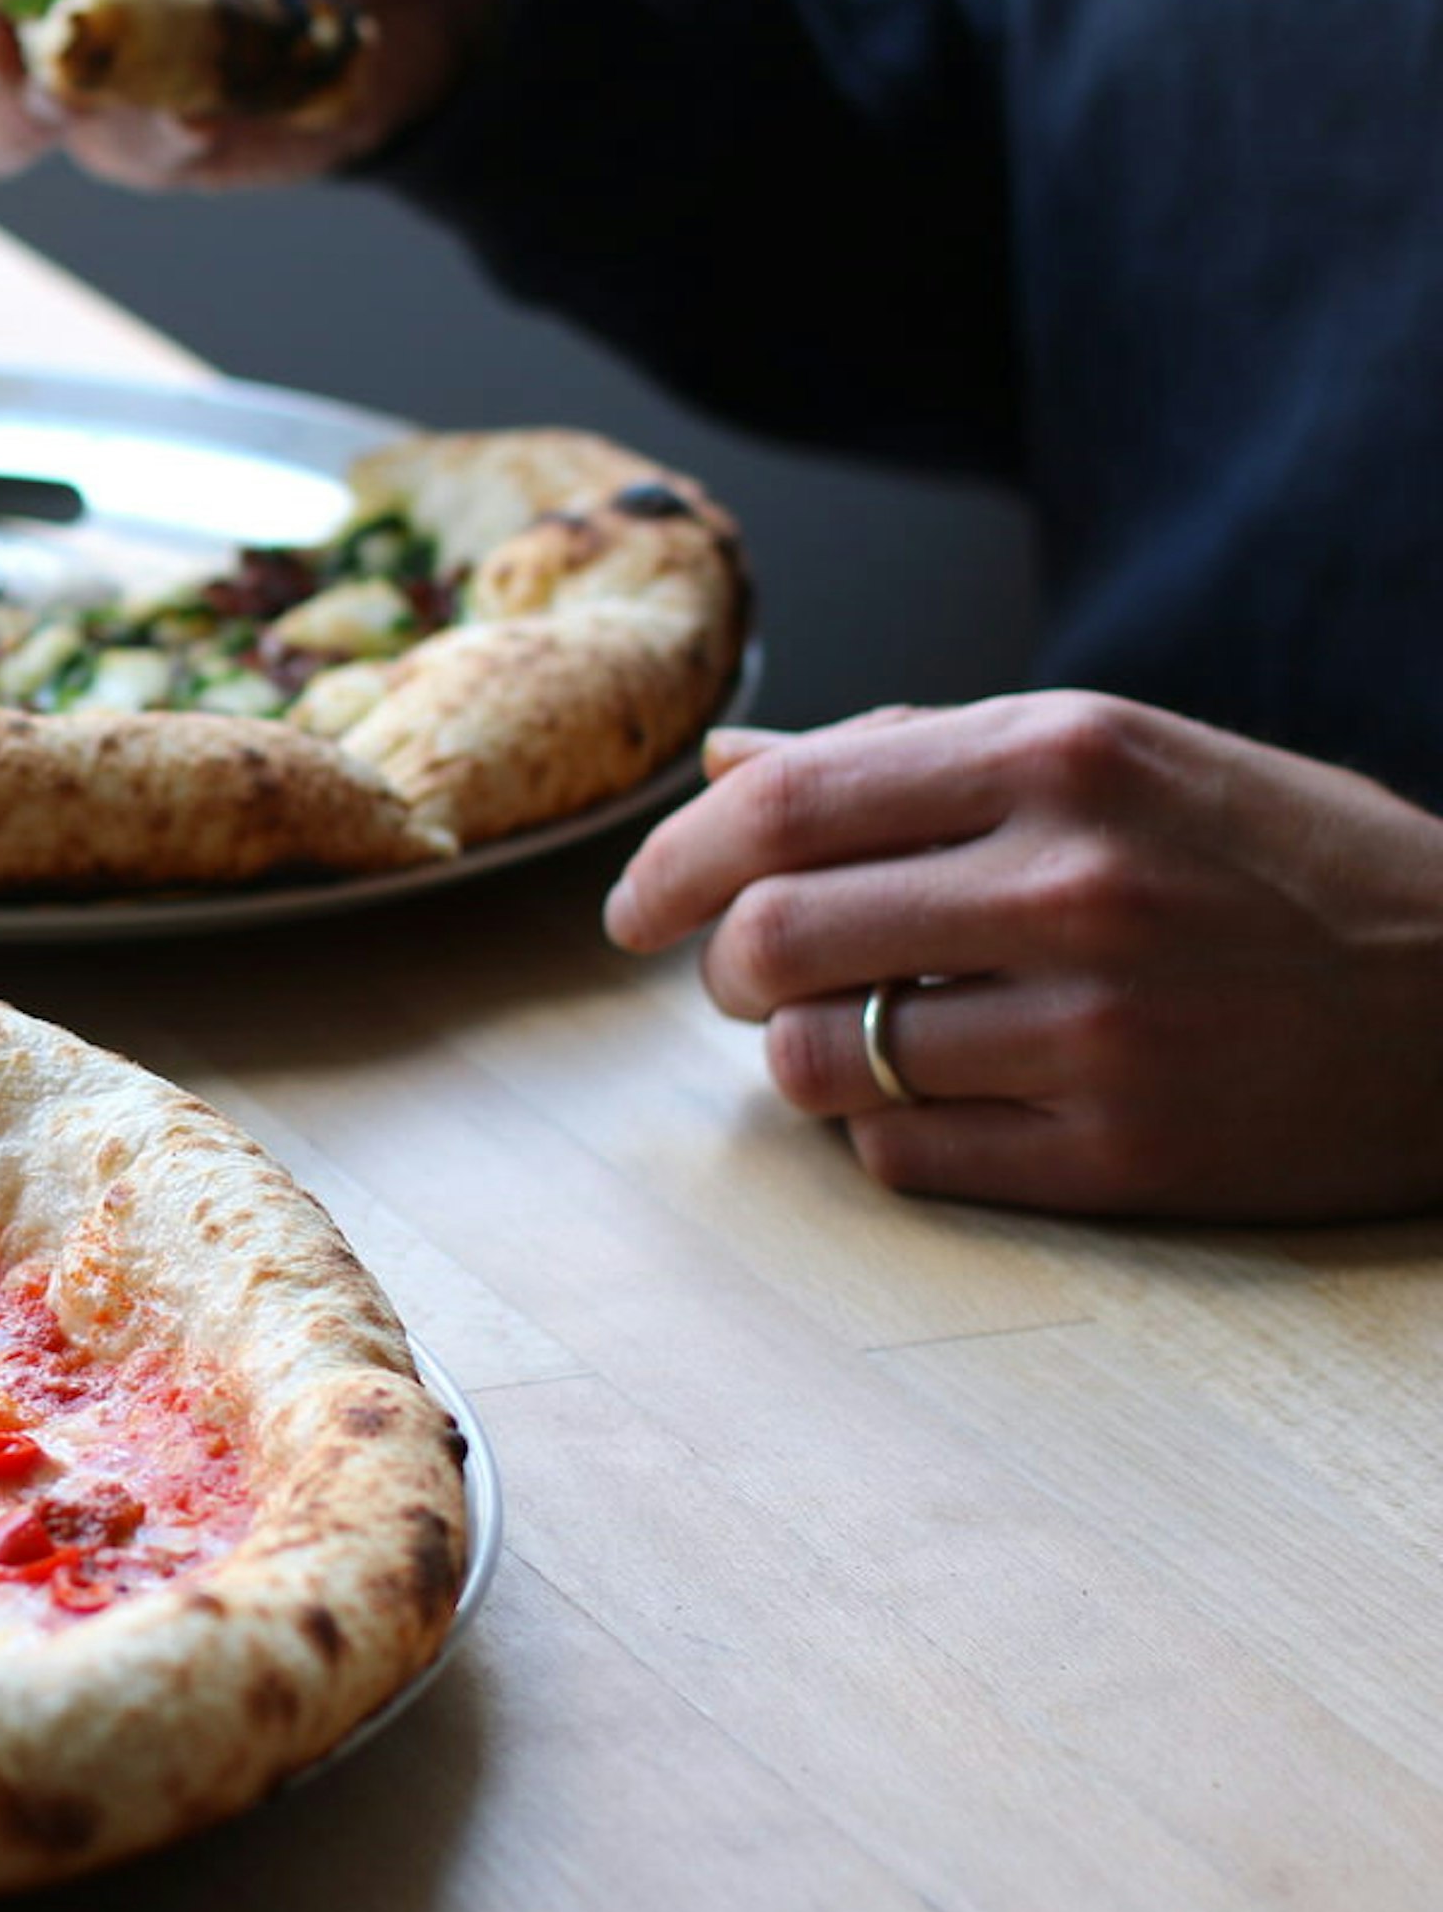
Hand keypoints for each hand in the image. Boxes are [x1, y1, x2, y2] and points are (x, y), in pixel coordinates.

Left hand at [604, 694, 1442, 1218]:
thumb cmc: (1276, 861)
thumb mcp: (1118, 754)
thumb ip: (914, 754)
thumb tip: (728, 768)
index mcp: (1062, 755)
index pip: (779, 809)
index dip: (672, 864)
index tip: (635, 908)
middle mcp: (1076, 884)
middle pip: (770, 939)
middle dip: (720, 969)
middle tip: (743, 980)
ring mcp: (1102, 1029)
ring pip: (816, 1063)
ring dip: (793, 1058)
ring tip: (847, 1037)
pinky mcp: (1125, 1156)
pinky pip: (901, 1156)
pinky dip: (879, 1134)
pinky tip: (935, 1099)